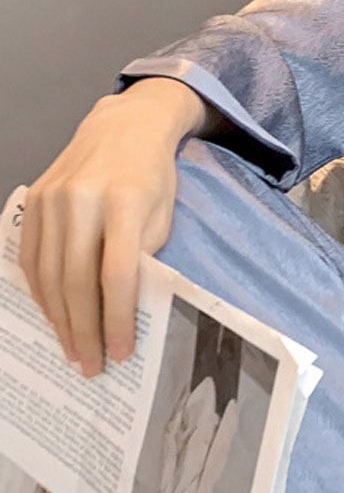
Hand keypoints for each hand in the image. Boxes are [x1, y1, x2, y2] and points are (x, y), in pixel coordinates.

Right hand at [17, 81, 199, 376]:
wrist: (123, 127)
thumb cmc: (152, 175)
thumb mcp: (163, 213)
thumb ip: (145, 256)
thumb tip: (126, 309)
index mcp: (125, 204)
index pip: (118, 275)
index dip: (118, 319)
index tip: (122, 352)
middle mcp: (83, 201)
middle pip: (78, 281)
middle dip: (84, 330)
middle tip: (92, 366)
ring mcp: (53, 199)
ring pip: (50, 275)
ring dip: (60, 320)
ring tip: (73, 350)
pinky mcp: (34, 200)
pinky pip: (31, 258)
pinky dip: (41, 293)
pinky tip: (54, 316)